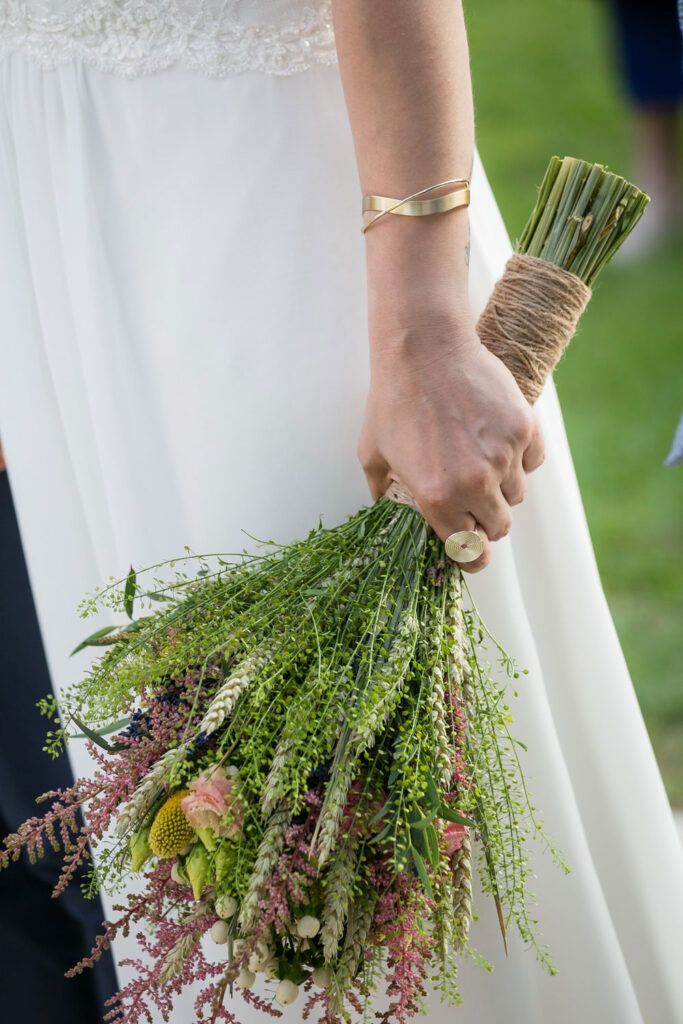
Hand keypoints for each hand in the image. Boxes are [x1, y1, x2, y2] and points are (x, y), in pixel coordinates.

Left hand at [358, 314, 544, 571]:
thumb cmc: (393, 400)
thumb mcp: (373, 453)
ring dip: (502, 487)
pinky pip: (532, 462)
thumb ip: (381, 492)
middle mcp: (475, 483)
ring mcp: (503, 456)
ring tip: (479, 459)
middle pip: (499, 527)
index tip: (472, 551)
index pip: (468, 549)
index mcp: (437, 497)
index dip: (470, 554)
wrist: (424, 349)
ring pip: (517, 495)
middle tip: (473, 500)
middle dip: (486, 520)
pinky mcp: (523, 429)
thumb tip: (386, 509)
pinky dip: (520, 458)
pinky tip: (495, 439)